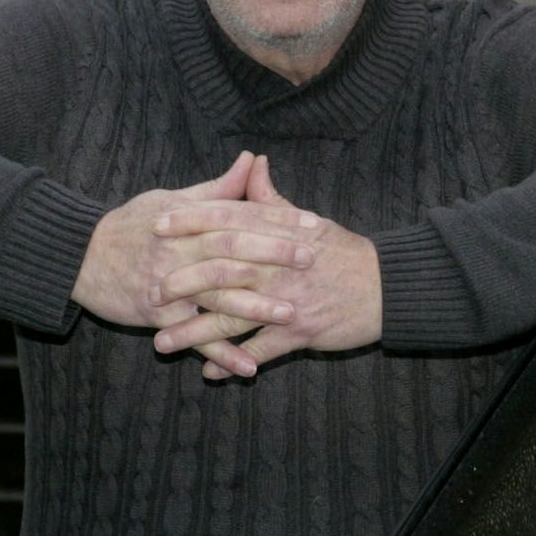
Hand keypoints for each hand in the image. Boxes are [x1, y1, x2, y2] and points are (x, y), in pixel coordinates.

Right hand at [72, 151, 320, 332]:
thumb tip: (253, 159)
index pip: (239, 215)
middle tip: (311, 260)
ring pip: (216, 295)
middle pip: (232, 251)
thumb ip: (217, 188)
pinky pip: (194, 337)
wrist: (77, 257)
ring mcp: (168, 284)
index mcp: (187, 220)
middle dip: (273, 256)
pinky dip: (221, 353)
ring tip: (291, 314)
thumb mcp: (169, 199)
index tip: (312, 224)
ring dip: (254, 307)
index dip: (276, 220)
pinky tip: (249, 367)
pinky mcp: (157, 316)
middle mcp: (179, 250)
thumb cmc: (127, 226)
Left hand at [151, 157, 382, 379]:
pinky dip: (231, 362)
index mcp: (277, 232)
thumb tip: (251, 163)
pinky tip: (207, 372)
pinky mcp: (299, 332)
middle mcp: (277, 264)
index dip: (189, 221)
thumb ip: (270, 198)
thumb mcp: (307, 221)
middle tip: (149, 292)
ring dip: (194, 332)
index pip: (226, 220)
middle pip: (220, 269)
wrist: (387, 288)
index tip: (156, 224)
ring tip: (161, 343)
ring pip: (231, 316)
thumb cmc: (344, 253)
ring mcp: (286, 299)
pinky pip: (258, 350)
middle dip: (181, 281)